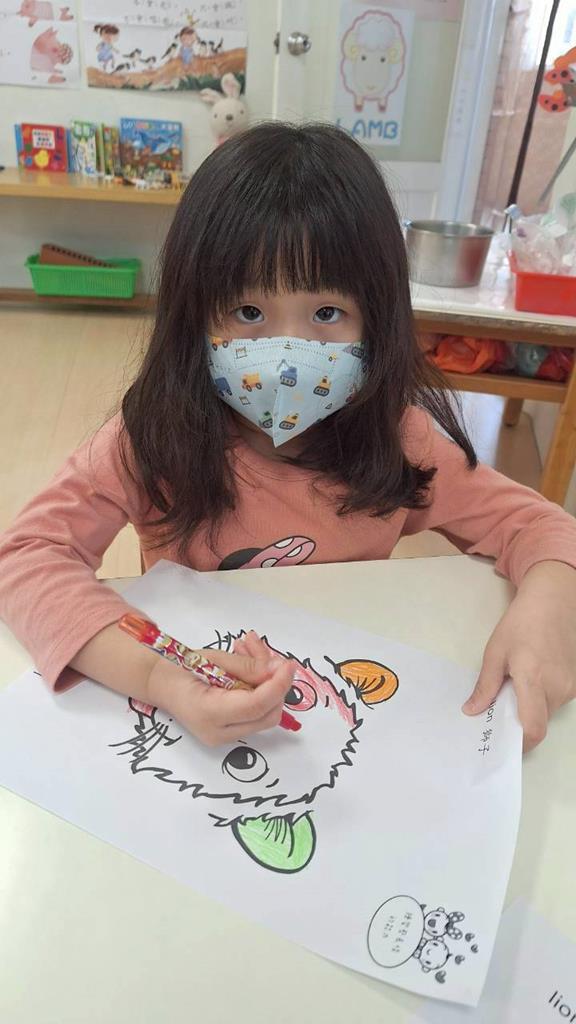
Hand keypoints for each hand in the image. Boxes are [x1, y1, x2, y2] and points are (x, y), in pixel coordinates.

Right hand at [147, 630, 294, 746]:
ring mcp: (224, 736)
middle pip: (266, 715)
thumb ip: (247, 666)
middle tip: (272, 658)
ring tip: (250, 647)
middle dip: (276, 686)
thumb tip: (278, 668)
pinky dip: (258, 688)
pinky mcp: (230, 731)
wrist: (161, 684)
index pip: (255, 705)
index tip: (289, 664)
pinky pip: (255, 712)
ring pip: (264, 714)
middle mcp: (218, 732)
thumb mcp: (215, 659)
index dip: (278, 684)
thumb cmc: (181, 667)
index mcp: (209, 713)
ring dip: (266, 682)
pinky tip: (247, 661)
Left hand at [463, 561, 575, 750]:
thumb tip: (471, 711)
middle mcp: (557, 688)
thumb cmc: (521, 624)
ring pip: (547, 712)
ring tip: (513, 687)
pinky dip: (540, 697)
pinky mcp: (575, 682)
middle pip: (538, 722)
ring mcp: (570, 686)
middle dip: (518, 722)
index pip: (533, 728)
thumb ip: (485, 686)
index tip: (500, 741)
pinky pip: (555, 700)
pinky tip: (529, 678)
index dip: (518, 742)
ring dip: (529, 708)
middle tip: (498, 710)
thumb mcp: (495, 653)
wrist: (552, 602)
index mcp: (534, 680)